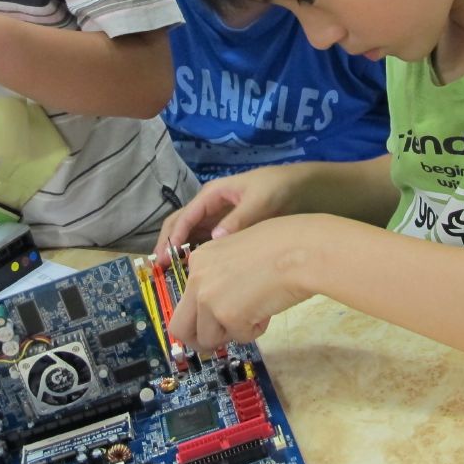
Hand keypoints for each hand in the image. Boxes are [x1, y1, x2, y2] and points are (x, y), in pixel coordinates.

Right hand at [153, 165, 307, 262]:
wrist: (303, 188)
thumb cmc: (279, 188)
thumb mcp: (260, 200)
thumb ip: (240, 218)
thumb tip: (215, 239)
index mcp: (213, 195)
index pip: (185, 216)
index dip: (173, 237)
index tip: (164, 258)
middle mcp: (210, 206)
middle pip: (181, 225)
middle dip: (169, 244)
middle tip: (160, 268)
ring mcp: (219, 218)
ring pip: (192, 235)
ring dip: (181, 252)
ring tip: (173, 275)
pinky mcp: (229, 229)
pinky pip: (207, 242)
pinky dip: (198, 255)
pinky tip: (199, 273)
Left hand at [168, 215, 323, 350]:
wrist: (301, 250)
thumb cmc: (282, 244)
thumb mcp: (238, 252)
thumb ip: (222, 275)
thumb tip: (219, 306)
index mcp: (199, 260)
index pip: (185, 300)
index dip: (202, 314)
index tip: (214, 321)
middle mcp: (197, 279)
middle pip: (180, 327)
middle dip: (198, 339)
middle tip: (218, 341)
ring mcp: (209, 299)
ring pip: (209, 339)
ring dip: (233, 332)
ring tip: (257, 311)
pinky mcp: (228, 317)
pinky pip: (240, 338)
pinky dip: (256, 329)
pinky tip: (268, 308)